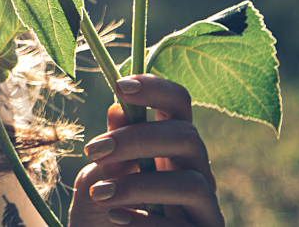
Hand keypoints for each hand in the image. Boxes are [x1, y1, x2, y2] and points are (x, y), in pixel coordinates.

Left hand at [70, 75, 222, 226]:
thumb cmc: (101, 218)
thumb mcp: (95, 182)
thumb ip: (109, 153)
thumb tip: (117, 111)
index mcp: (169, 146)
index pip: (179, 104)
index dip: (156, 88)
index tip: (119, 85)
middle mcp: (194, 171)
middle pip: (188, 137)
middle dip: (138, 138)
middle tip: (94, 150)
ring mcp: (204, 207)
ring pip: (192, 183)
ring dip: (140, 185)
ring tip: (99, 194)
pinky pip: (184, 226)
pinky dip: (147, 220)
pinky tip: (116, 218)